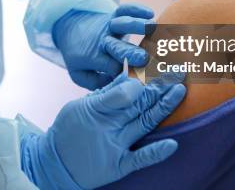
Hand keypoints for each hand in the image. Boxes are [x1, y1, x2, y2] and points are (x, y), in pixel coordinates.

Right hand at [21, 74, 186, 188]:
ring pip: (145, 123)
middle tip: (178, 72)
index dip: (142, 80)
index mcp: (96, 108)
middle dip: (160, 86)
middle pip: (140, 103)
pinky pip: (141, 158)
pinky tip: (173, 144)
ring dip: (164, 107)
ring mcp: (115, 145)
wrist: (54, 164)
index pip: (123, 91)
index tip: (158, 67)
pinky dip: (157, 152)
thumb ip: (104, 94)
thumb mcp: (79, 106)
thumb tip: (126, 76)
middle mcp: (108, 125)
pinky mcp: (119, 165)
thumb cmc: (68, 130)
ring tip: (180, 91)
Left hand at [53, 4, 155, 89]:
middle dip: (131, 52)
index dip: (125, 72)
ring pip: (122, 23)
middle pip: (117, 46)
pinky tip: (150, 12)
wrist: (69, 28)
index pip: (112, 67)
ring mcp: (108, 26)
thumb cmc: (79, 55)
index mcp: (93, 57)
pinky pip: (124, 9)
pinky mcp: (113, 15)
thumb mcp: (78, 74)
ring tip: (152, 27)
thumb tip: (116, 83)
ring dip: (137, 25)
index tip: (138, 79)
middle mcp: (102, 41)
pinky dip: (136, 8)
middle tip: (145, 58)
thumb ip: (95, 82)